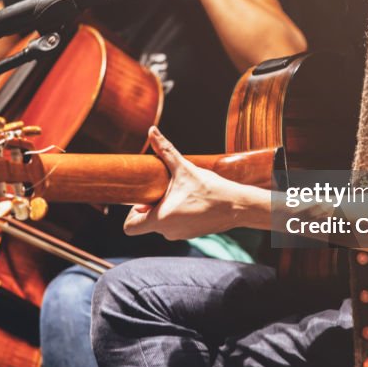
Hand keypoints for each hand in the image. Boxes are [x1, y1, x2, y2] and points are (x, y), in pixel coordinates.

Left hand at [123, 126, 252, 240]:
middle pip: (146, 222)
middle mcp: (167, 232)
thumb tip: (152, 131)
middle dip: (151, 206)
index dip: (131, 213)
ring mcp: (180, 235)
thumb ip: (165, 150)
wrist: (237, 206)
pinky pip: (176, 225)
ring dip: (165, 209)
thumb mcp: (184, 168)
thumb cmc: (210, 190)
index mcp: (160, 219)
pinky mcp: (191, 234)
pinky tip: (191, 200)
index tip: (144, 198)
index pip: (130, 227)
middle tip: (164, 188)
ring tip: (180, 193)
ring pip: (162, 223)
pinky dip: (178, 214)